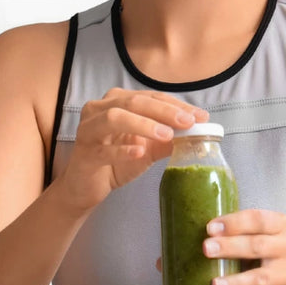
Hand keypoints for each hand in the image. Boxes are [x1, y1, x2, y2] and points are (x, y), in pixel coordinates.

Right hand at [51, 89, 207, 214]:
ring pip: (115, 117)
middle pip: (134, 101)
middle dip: (164, 111)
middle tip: (187, 123)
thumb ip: (168, 139)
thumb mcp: (148, 148)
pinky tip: (139, 152)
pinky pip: (103, 149)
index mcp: (117, 101)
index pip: (152, 97)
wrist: (85, 187)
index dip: (177, 105)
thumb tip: (197, 132)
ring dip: (143, 124)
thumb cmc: (116, 161)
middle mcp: (99, 109)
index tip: (201, 116)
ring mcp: (88, 129)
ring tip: (166, 135)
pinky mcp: (84, 153)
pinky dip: (122, 150)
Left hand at [203, 210, 285, 284]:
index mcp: (282, 225)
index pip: (259, 220)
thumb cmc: (266, 258)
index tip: (210, 228)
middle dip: (230, 247)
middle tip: (206, 250)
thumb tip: (189, 245)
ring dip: (236, 282)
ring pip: (261, 277)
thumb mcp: (257, 239)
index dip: (235, 223)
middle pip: (259, 246)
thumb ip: (234, 236)